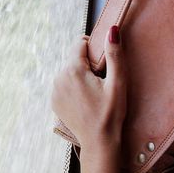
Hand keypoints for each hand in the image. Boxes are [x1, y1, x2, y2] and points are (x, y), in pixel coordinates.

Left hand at [51, 26, 126, 150]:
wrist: (99, 142)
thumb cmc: (111, 113)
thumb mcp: (118, 83)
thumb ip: (114, 55)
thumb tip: (112, 30)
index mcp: (73, 70)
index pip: (80, 43)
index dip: (94, 47)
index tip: (104, 62)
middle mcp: (59, 77)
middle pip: (75, 58)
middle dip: (88, 63)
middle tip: (102, 81)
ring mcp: (54, 91)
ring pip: (69, 71)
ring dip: (81, 74)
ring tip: (95, 91)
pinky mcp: (55, 101)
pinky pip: (64, 84)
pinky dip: (74, 86)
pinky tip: (86, 99)